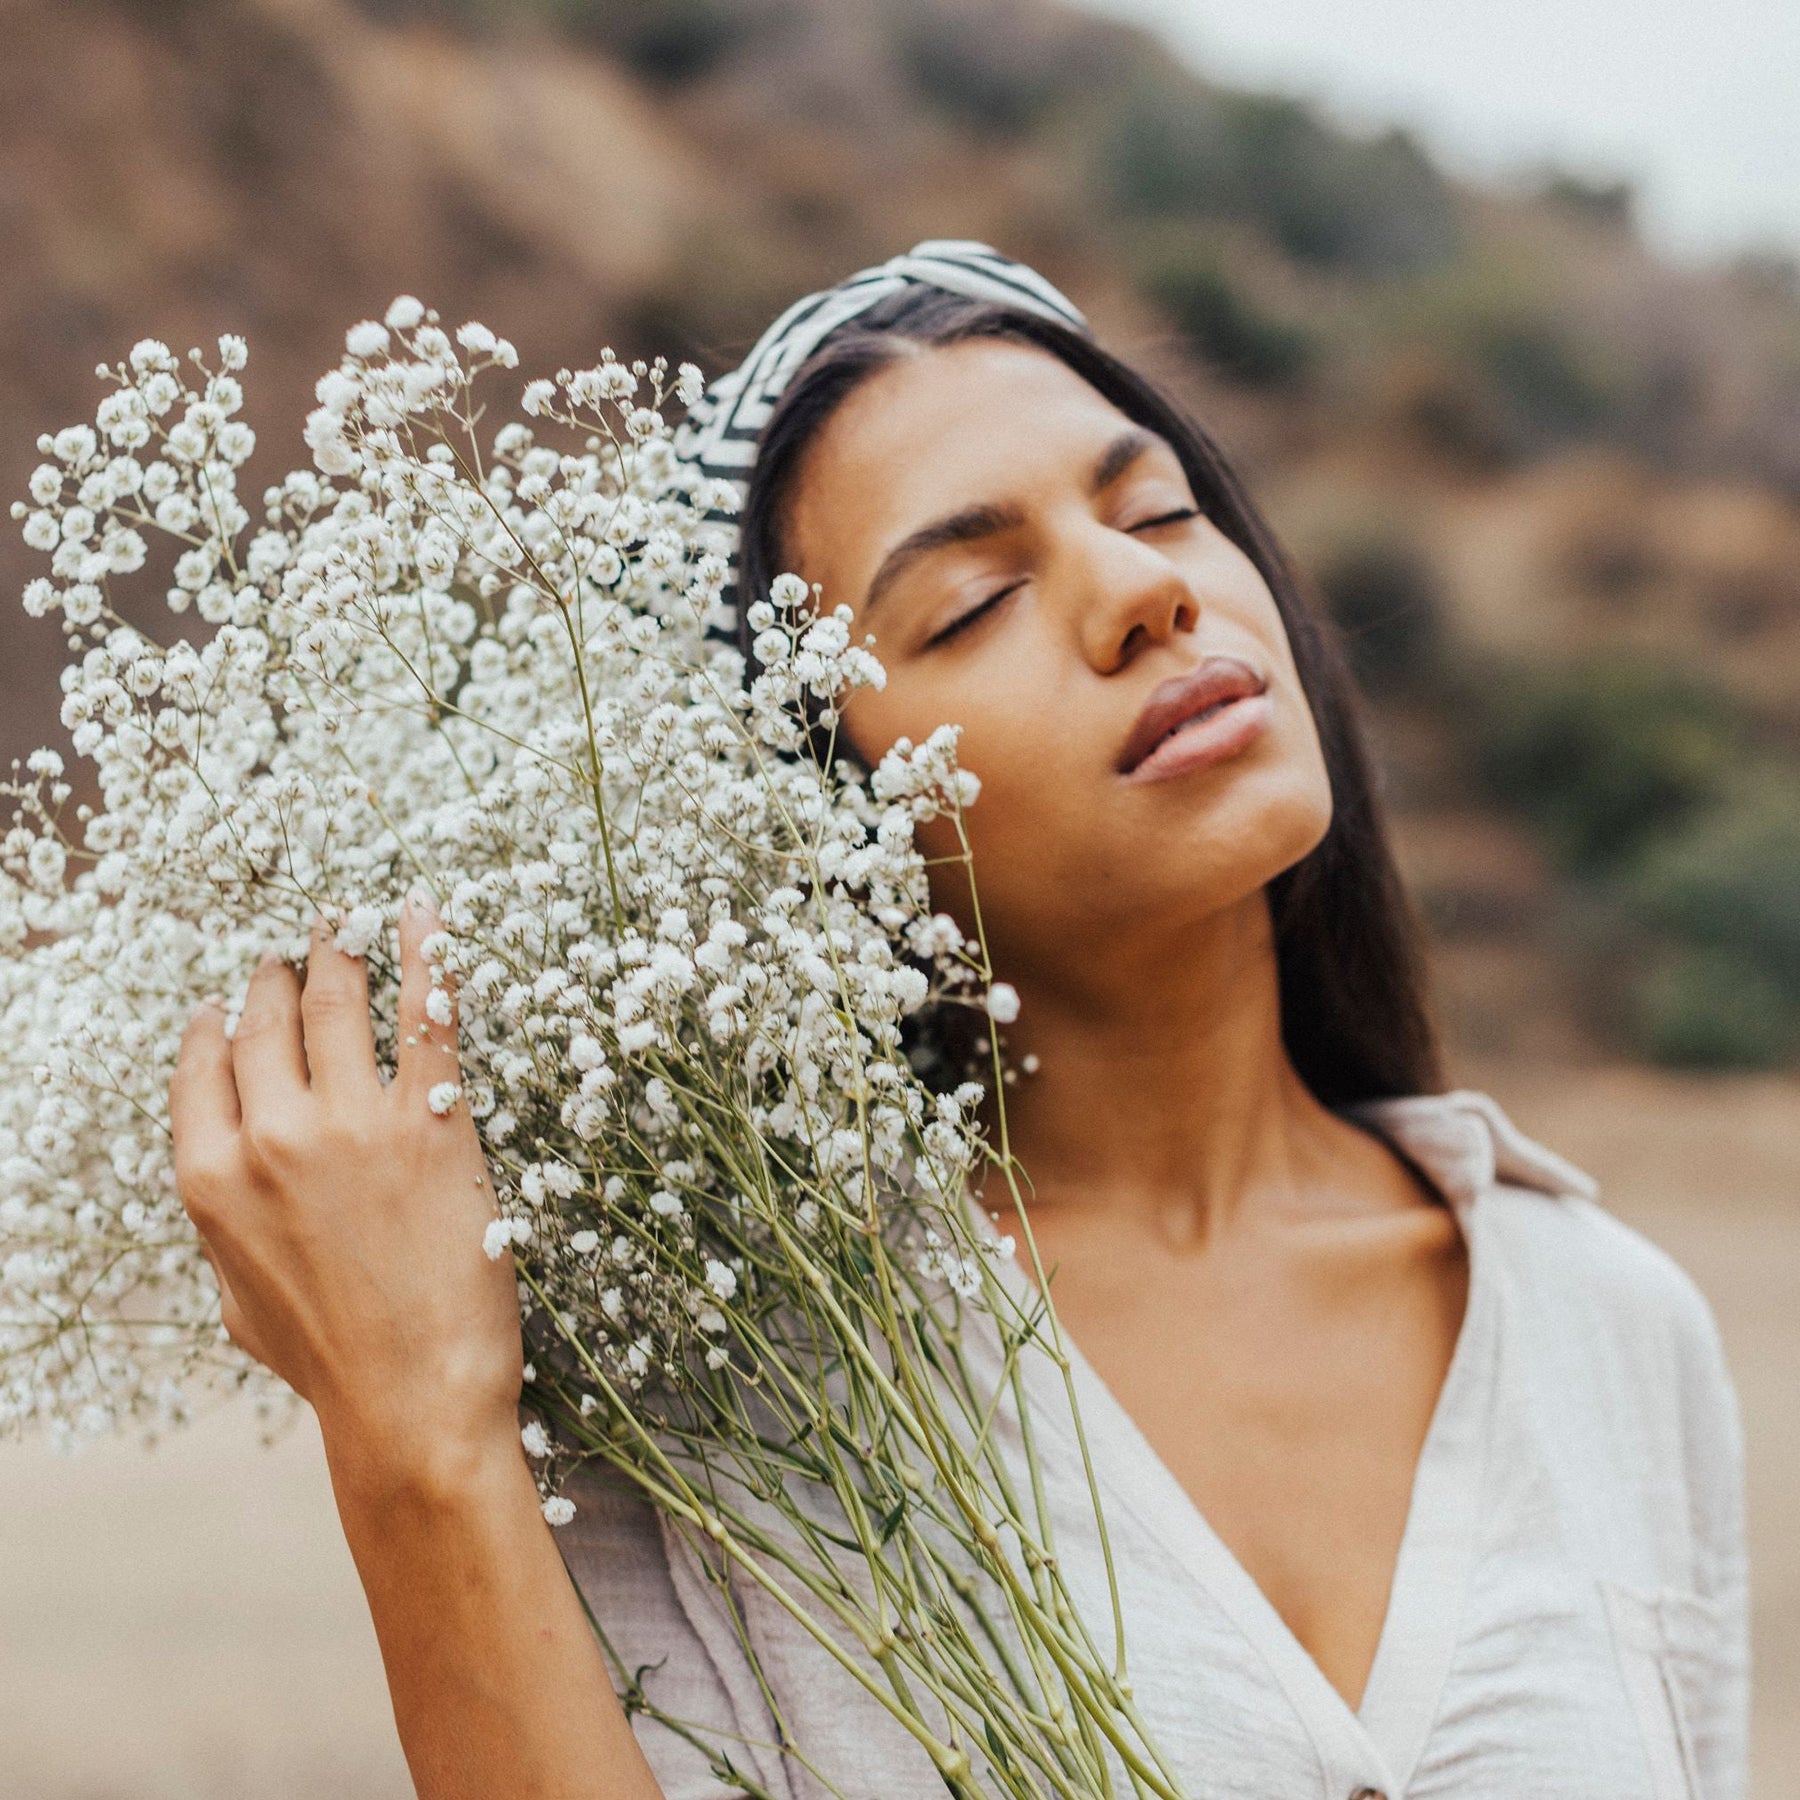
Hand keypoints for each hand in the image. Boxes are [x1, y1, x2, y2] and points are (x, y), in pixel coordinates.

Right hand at [171, 894, 524, 1488]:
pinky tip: (421, 913)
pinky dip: (425, 953)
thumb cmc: (331, 1362)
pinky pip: (429, 1012)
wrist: (413, 1397)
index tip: (224, 1000)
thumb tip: (233, 1190)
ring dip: (339, 951)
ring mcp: (354, 1122)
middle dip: (275, 977)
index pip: (202, 1067)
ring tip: (344, 924)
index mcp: (211, 1180)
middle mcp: (272, 1137)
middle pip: (265, 1022)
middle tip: (292, 950)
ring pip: (338, 1001)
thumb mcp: (241, 1301)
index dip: (216, 1022)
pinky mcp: (433, 1122)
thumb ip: (227, 1229)